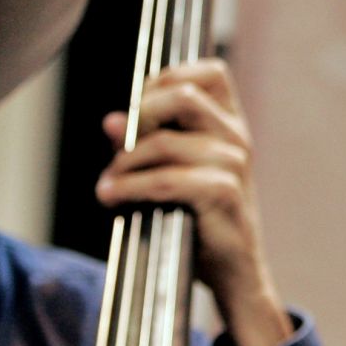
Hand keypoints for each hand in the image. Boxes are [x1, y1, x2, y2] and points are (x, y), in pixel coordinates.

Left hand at [96, 58, 291, 345]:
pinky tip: (111, 197)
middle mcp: (237, 138)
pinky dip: (129, 188)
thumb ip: (149, 143)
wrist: (234, 272)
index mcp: (231, 125)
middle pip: (183, 96)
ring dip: (125, 163)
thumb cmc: (203, 220)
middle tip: (118, 141)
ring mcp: (234, 165)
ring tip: (109, 183)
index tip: (138, 106)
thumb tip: (112, 122)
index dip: (167, 77)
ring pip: (164, 144)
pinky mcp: (223, 194)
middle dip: (139, 115)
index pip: (210, 73)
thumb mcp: (177, 173)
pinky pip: (164, 180)